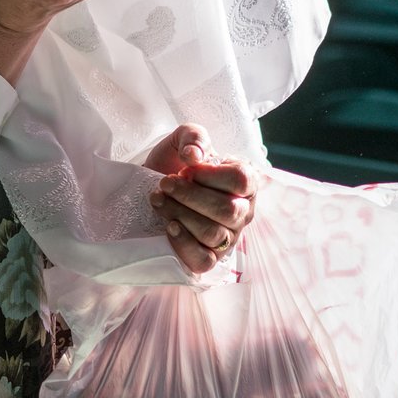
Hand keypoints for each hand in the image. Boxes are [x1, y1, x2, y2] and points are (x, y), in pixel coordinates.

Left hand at [144, 125, 260, 274]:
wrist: (152, 188)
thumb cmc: (175, 164)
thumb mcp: (182, 141)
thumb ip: (193, 137)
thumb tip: (194, 155)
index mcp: (245, 182)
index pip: (241, 180)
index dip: (210, 175)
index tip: (186, 169)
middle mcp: (243, 212)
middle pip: (227, 210)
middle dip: (189, 196)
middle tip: (165, 184)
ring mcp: (228, 238)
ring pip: (213, 233)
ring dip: (180, 214)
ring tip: (159, 200)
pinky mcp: (209, 258)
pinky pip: (204, 260)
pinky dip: (183, 244)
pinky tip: (169, 226)